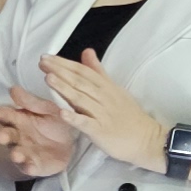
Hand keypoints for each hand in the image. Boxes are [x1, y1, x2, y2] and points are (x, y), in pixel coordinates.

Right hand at [0, 94, 77, 180]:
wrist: (73, 142)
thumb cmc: (57, 122)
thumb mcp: (48, 108)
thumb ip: (31, 102)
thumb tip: (13, 89)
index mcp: (20, 120)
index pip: (7, 116)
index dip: (1, 114)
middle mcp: (18, 136)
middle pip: (7, 136)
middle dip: (3, 136)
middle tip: (1, 136)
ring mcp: (25, 152)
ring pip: (16, 153)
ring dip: (15, 154)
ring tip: (16, 155)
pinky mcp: (35, 165)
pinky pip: (30, 167)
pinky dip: (29, 168)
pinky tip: (30, 167)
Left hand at [37, 51, 164, 172]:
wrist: (147, 139)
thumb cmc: (128, 115)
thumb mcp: (115, 88)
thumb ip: (98, 71)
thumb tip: (86, 51)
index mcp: (106, 87)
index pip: (83, 72)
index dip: (65, 63)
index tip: (47, 57)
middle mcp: (104, 98)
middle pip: (80, 82)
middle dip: (60, 71)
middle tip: (42, 62)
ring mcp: (102, 114)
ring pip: (81, 99)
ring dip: (64, 89)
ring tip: (48, 78)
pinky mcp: (101, 131)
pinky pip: (86, 123)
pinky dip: (74, 118)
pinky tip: (61, 113)